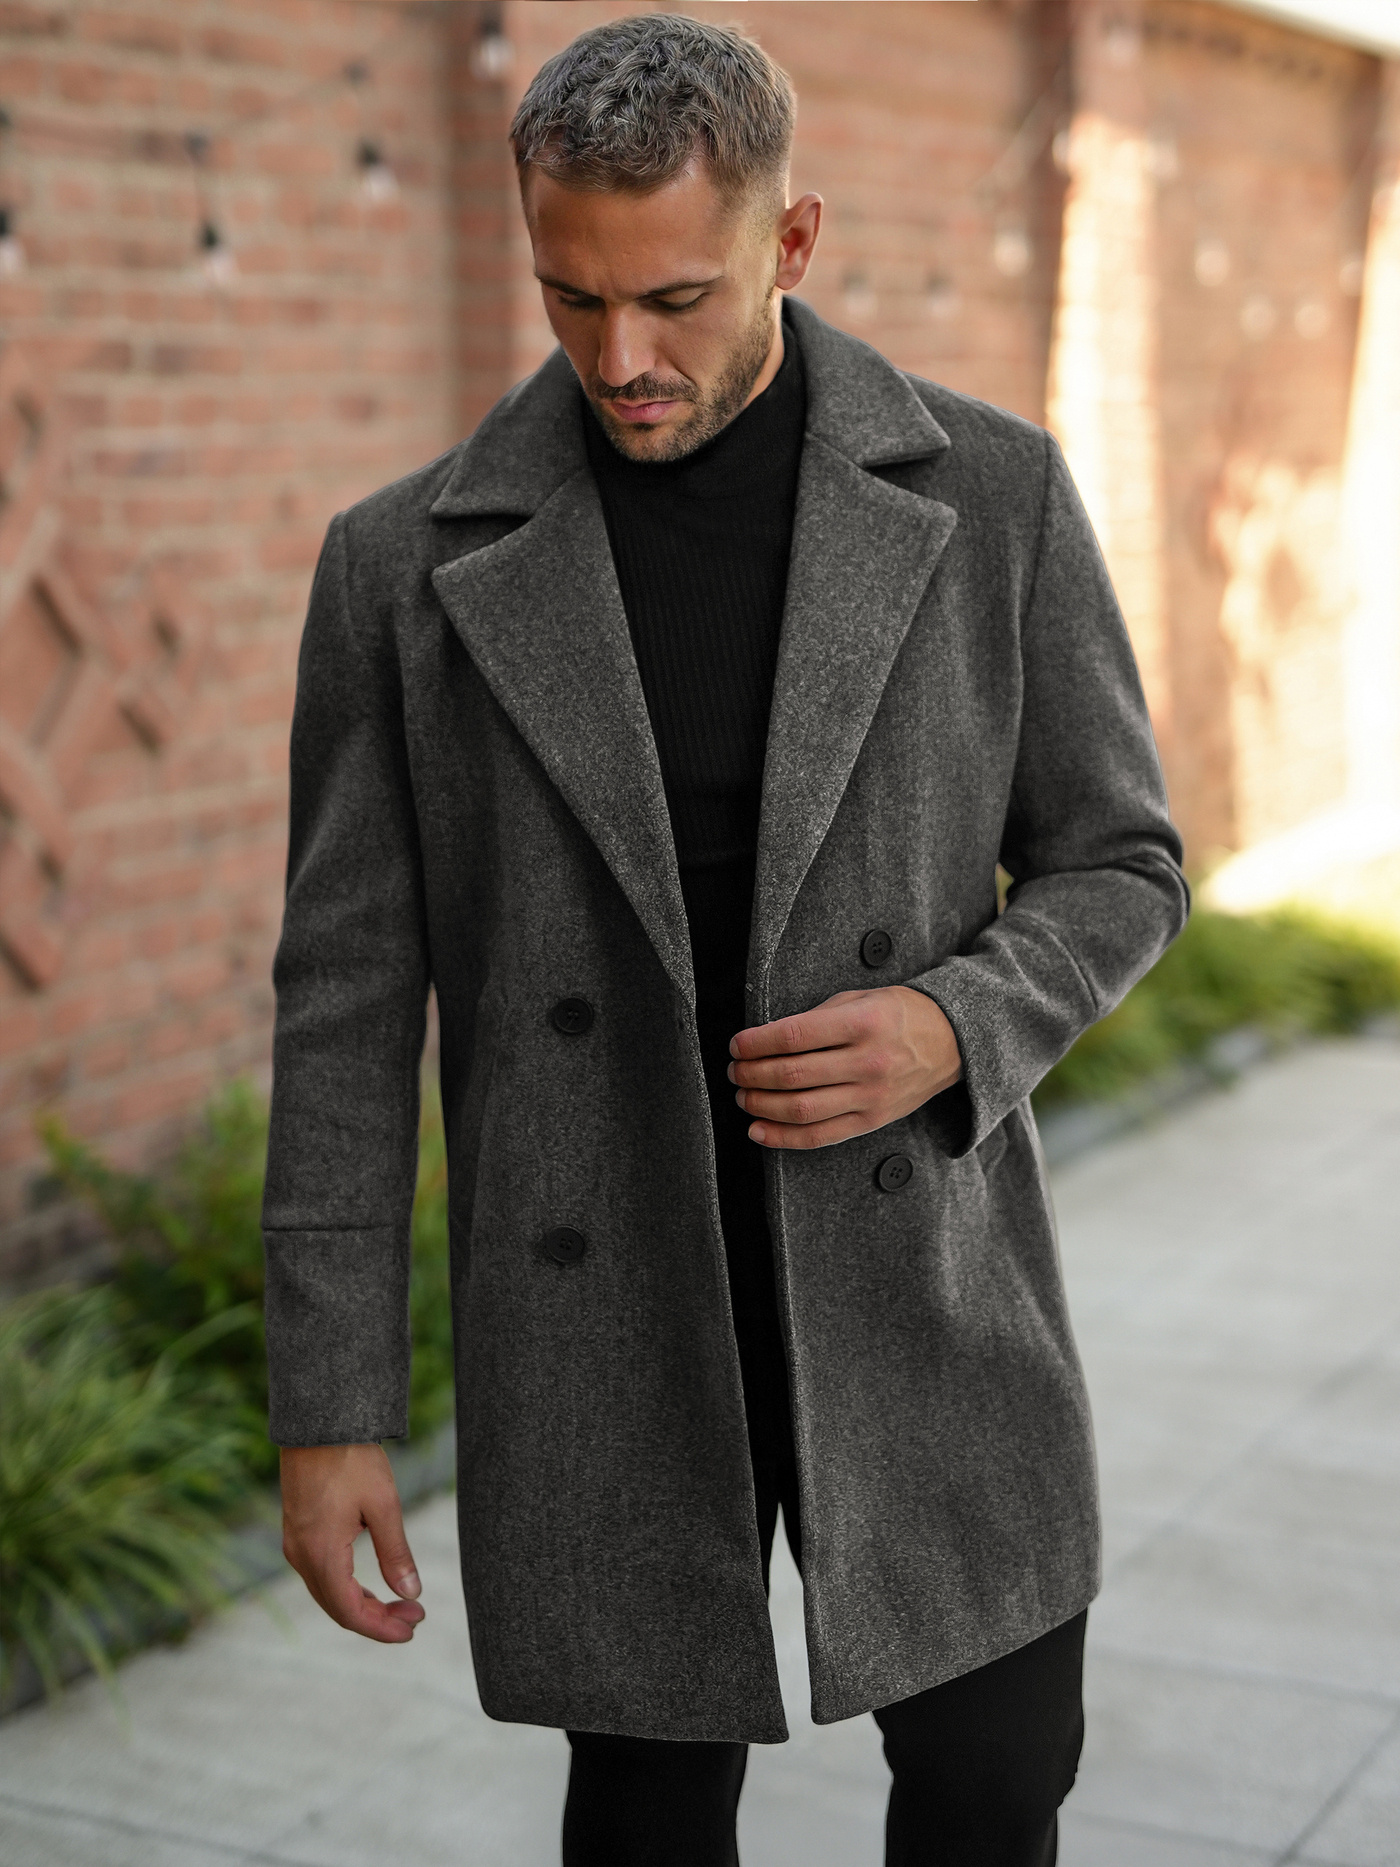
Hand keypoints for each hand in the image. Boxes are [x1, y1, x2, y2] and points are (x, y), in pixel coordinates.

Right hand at [280, 1442, 424, 1642]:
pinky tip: (371, 1584)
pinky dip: (347, 1587)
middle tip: (415, 1616)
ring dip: (362, 1604)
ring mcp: (295, 1545)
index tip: (412, 1630)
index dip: (381, 1629)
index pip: (350, 1612)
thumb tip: (412, 1593)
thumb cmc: (351, 1459)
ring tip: (400, 1604)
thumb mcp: (383, 1505)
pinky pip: (321, 1574)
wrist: (318, 1422)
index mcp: (321, 1555)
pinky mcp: (298, 1532)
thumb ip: (396, 1553)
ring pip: (328, 1593)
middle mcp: (301, 1556)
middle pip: (338, 1608)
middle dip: (377, 1619)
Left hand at [728, 985, 962, 1150]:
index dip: (756, 1042)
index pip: (793, 1035)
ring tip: (743, 1096)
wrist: (951, 1042)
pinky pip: (821, 1136)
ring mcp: (871, 1096)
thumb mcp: (860, 999)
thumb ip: (816, 1018)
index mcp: (863, 1023)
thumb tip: (764, 1040)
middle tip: (735, 1070)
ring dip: (761, 1105)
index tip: (737, 1044)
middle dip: (752, 1074)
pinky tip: (758, 1130)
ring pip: (802, 1109)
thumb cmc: (898, 1015)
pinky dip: (783, 1137)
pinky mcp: (872, 1121)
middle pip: (792, 1074)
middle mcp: (868, 1062)